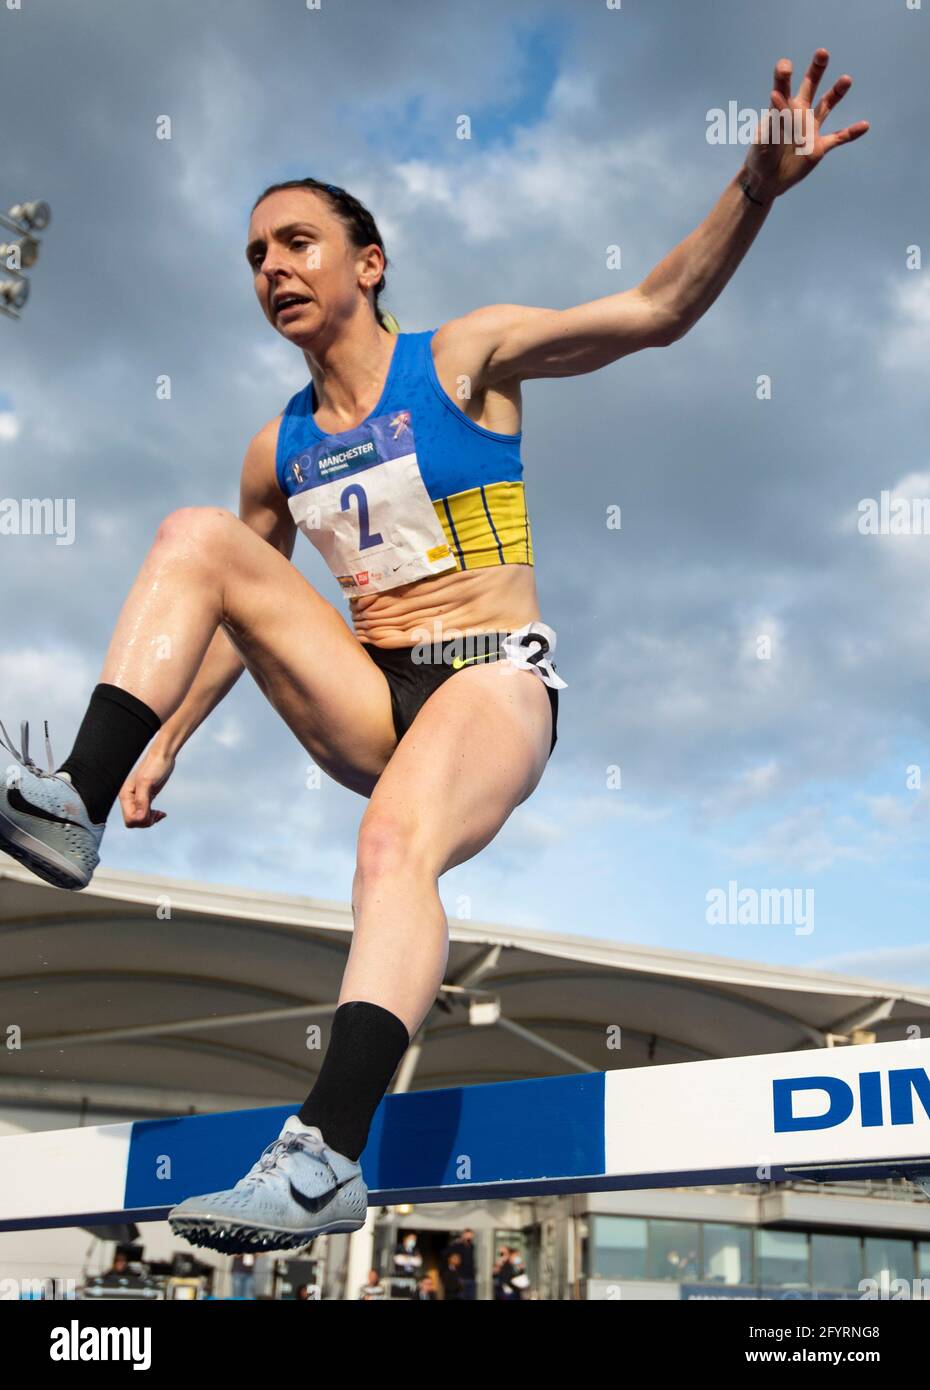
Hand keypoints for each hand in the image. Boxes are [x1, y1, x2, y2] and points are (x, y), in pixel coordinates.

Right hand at [119, 741, 174, 827]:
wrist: (163, 756)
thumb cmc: (155, 766)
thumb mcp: (147, 783)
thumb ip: (142, 801)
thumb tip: (139, 818)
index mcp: (125, 795)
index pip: (129, 819)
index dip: (141, 820)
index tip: (153, 812)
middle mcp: (129, 798)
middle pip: (133, 821)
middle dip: (146, 821)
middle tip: (157, 814)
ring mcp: (136, 798)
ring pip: (139, 819)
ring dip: (150, 820)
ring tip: (159, 813)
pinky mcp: (145, 797)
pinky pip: (145, 813)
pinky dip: (152, 816)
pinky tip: (161, 813)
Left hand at [742, 48, 868, 201]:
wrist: (765, 180)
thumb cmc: (760, 156)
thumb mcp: (764, 138)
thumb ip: (773, 119)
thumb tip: (776, 96)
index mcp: (781, 110)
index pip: (783, 87)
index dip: (783, 76)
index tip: (785, 67)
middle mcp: (798, 114)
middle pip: (810, 86)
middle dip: (816, 70)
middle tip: (822, 53)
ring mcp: (810, 129)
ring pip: (826, 106)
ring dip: (836, 93)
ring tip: (846, 79)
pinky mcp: (818, 147)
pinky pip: (838, 138)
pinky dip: (850, 133)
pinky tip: (865, 125)